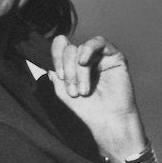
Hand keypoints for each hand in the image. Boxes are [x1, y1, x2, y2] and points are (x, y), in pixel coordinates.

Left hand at [49, 34, 145, 158]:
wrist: (108, 120)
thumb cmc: (87, 108)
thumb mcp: (62, 91)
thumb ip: (55, 74)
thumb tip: (47, 61)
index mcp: (72, 63)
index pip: (60, 47)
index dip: (56, 56)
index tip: (59, 75)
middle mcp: (85, 57)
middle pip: (69, 49)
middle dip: (68, 70)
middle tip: (73, 91)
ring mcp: (100, 56)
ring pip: (81, 49)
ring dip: (78, 70)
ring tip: (83, 90)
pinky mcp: (114, 56)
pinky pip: (99, 42)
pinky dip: (88, 49)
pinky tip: (84, 62)